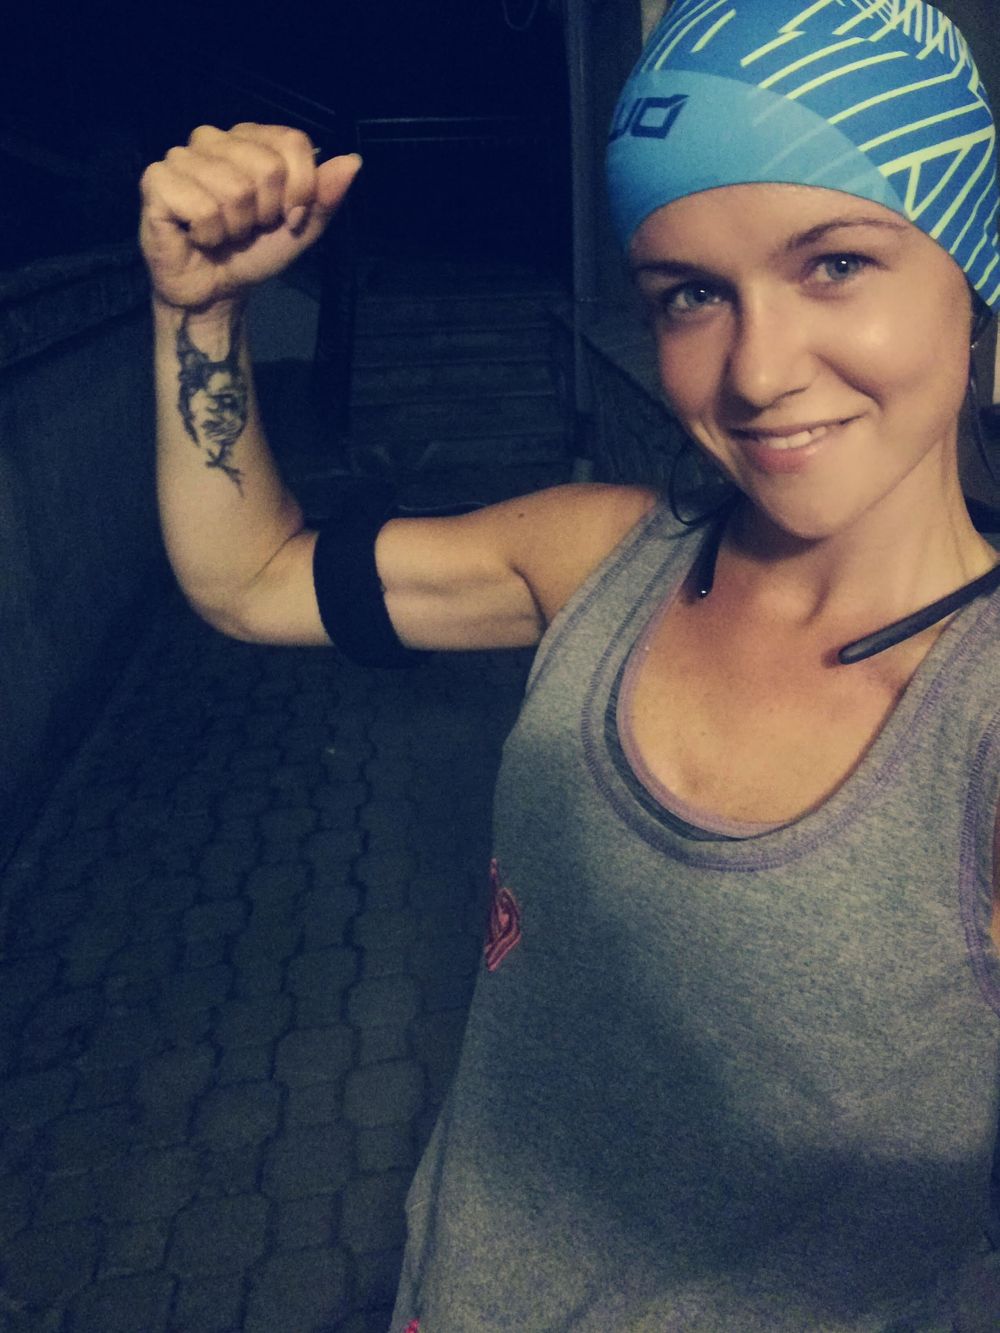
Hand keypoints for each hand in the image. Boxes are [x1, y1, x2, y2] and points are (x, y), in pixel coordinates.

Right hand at [139, 123, 360, 311]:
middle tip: (248, 227)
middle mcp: (214, 138)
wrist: (215, 291)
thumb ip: (325, 197)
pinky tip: (198, 236)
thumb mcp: (300, 229)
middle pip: (267, 167)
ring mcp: (182, 157)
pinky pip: (203, 207)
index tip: (287, 216)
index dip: (300, 189)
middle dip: (266, 213)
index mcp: (250, 139)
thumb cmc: (253, 253)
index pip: (293, 142)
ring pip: (236, 190)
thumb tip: (352, 162)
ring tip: (223, 232)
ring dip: (236, 227)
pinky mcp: (157, 182)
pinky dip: (209, 234)